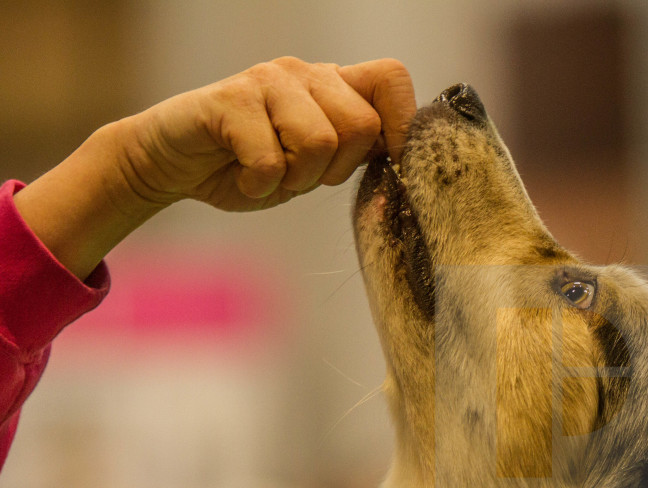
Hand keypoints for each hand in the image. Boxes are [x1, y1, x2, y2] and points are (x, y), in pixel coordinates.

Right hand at [118, 57, 415, 211]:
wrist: (174, 166)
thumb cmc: (251, 167)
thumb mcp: (315, 168)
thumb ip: (355, 159)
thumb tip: (403, 171)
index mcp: (335, 85)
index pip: (392, 79)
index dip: (401, 124)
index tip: (383, 163)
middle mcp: (306, 73)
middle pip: (360, 125)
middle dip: (335, 170)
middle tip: (299, 174)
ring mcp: (268, 80)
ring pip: (319, 142)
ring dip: (294, 178)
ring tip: (270, 173)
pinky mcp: (231, 99)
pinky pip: (269, 159)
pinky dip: (258, 185)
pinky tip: (242, 176)